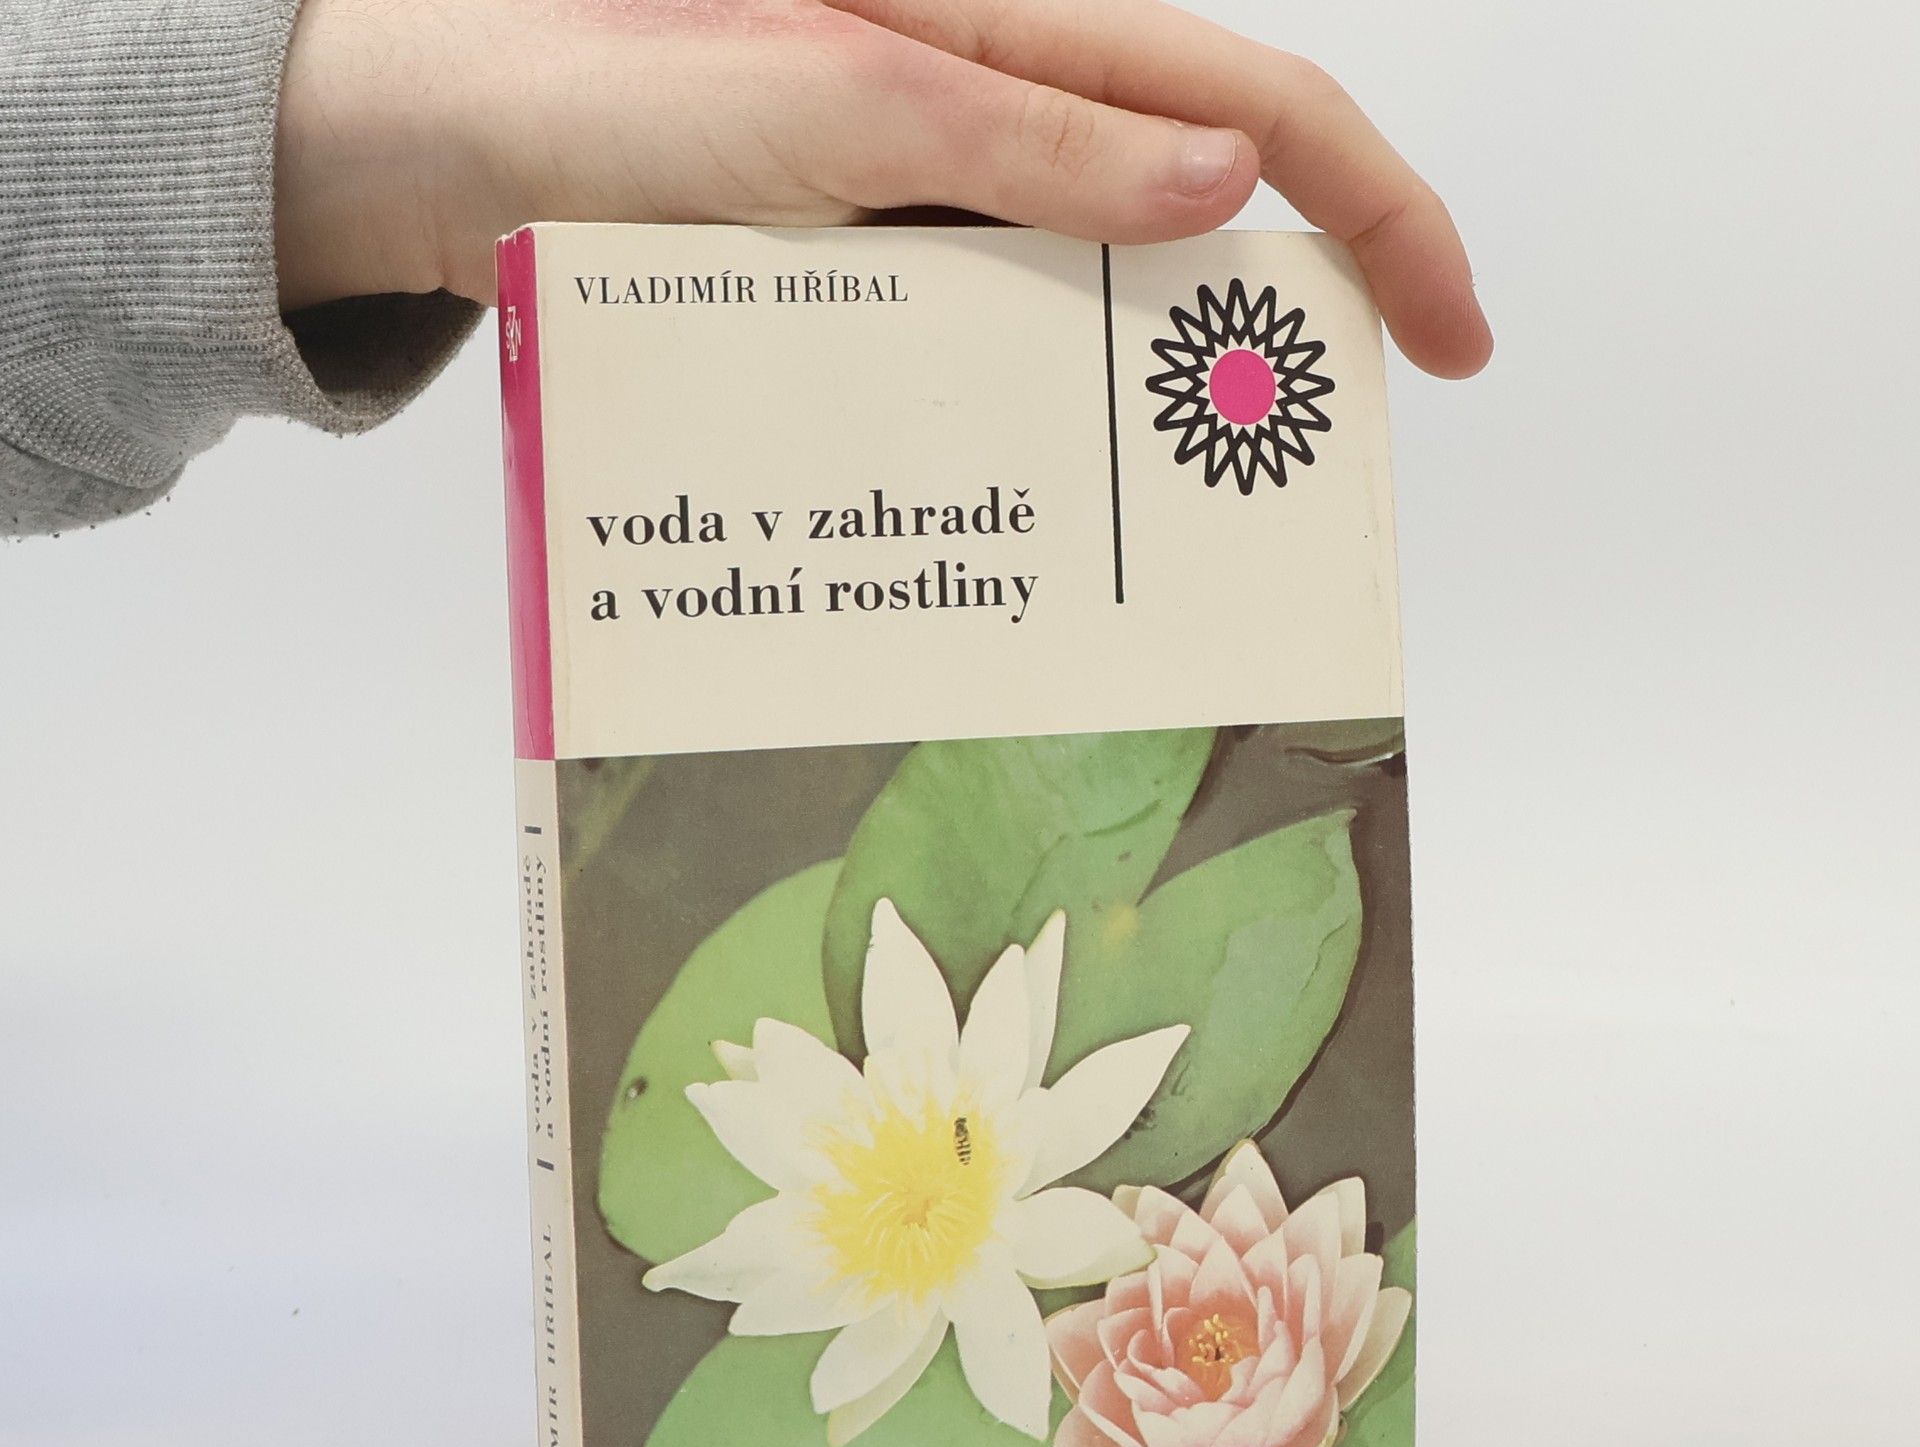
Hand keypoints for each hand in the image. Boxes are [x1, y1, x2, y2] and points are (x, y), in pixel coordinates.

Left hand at [276, 0, 1490, 375]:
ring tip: (1180, 525)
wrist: (459, 157)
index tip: (1449, 340)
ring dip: (1156, 400)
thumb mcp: (844, 107)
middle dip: (1280, 337)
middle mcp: (1004, 112)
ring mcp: (947, 200)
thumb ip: (1034, 143)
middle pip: (1209, 215)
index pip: (1265, 106)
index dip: (1383, 215)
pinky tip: (1047, 494)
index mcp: (1020, 33)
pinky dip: (1042, 419)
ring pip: (1106, 299)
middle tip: (1302, 481)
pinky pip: (1001, 344)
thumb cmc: (615, 95)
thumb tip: (1230, 179)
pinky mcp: (887, 268)